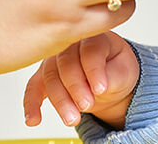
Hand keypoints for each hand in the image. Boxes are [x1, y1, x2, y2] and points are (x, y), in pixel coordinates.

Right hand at [24, 32, 138, 128]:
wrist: (110, 77)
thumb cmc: (117, 69)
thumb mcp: (125, 72)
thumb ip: (114, 76)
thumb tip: (99, 87)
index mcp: (95, 37)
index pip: (91, 50)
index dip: (94, 71)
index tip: (101, 90)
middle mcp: (71, 44)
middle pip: (67, 63)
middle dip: (76, 88)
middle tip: (87, 106)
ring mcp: (55, 58)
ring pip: (50, 77)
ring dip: (60, 101)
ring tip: (72, 119)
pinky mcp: (44, 74)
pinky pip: (34, 87)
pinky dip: (32, 104)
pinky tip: (33, 119)